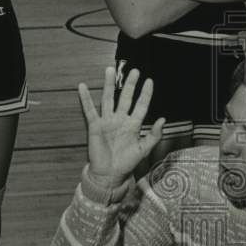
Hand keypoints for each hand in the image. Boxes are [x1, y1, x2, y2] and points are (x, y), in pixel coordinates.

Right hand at [78, 67, 164, 183]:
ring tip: (110, 71)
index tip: (149, 81)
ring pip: (108, 99)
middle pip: (125, 98)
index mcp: (133, 125)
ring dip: (109, 85)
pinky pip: (89, 110)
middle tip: (134, 71)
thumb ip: (154, 135)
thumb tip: (162, 119)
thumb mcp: (144, 150)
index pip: (141, 106)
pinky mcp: (95, 126)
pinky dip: (85, 98)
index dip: (145, 94)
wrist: (110, 174)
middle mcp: (120, 120)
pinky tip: (82, 86)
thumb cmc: (127, 163)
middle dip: (129, 85)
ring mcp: (107, 122)